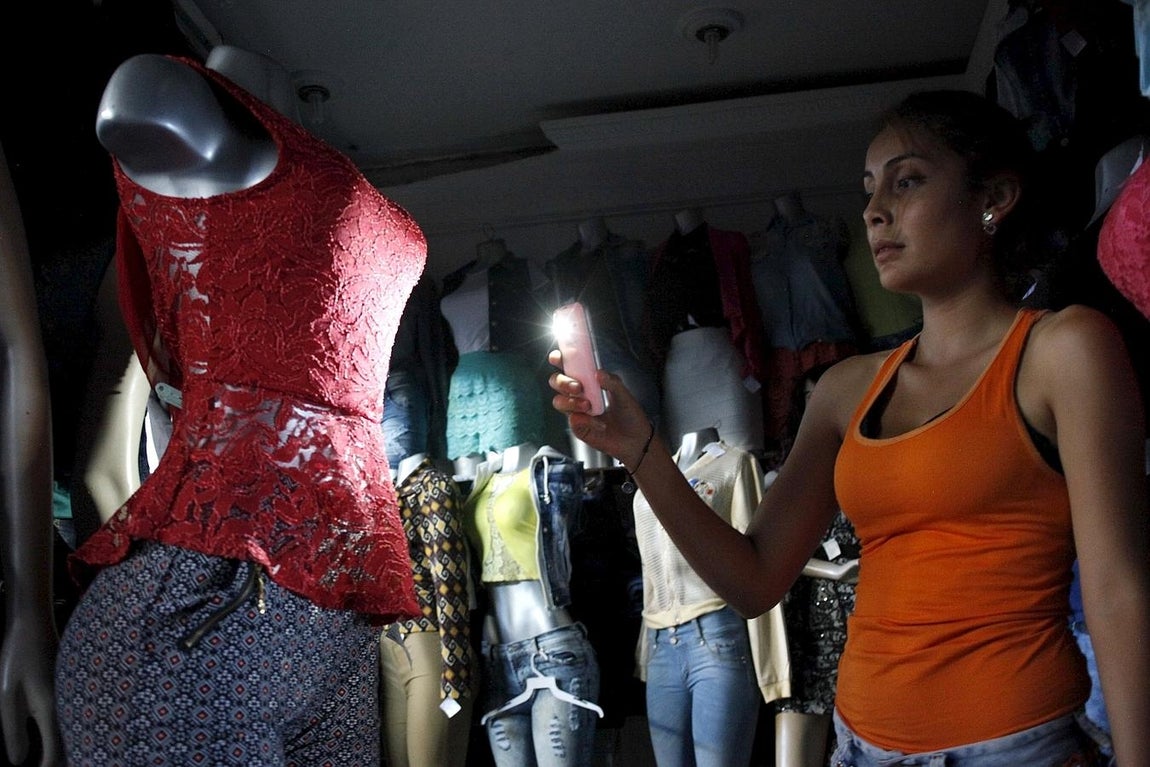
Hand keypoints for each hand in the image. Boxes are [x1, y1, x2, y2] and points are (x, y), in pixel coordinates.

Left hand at [1, 612, 61, 765]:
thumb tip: (18, 762)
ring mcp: (72, 696)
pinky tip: (58, 739)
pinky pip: (74, 717)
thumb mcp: (8, 696)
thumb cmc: (18, 657)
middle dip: (63, 761)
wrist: (35, 624)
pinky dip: (68, 733)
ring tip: (52, 760)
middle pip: (72, 744)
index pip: (55, 752)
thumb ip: (14, 731)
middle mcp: (68, 705)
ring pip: (75, 731)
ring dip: (67, 748)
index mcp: (51, 710)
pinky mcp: (70, 689)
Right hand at [548, 349, 652, 467]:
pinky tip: (599, 424)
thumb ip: (611, 381)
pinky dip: (585, 420)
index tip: (556, 358)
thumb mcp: (624, 394)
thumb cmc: (630, 415)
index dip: (559, 360)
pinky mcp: (577, 427)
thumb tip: (598, 373)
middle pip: (556, 382)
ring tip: (588, 406)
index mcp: (588, 381)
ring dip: (571, 402)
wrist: (635, 440)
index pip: (569, 367)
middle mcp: (579, 394)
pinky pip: (572, 420)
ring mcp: (576, 411)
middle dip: (563, 382)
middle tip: (578, 387)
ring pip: (558, 401)